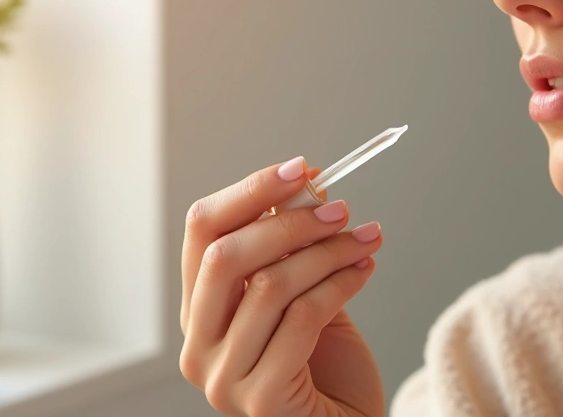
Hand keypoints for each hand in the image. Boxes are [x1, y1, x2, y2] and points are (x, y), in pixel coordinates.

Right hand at [180, 158, 385, 416]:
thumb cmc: (325, 368)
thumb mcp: (300, 295)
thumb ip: (289, 250)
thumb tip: (303, 182)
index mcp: (199, 311)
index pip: (201, 232)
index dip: (250, 192)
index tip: (300, 168)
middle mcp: (198, 345)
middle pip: (224, 256)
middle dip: (289, 222)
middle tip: (339, 208)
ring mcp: (224, 378)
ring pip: (269, 285)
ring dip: (327, 252)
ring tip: (365, 239)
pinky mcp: (261, 401)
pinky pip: (303, 319)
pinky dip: (341, 283)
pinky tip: (364, 269)